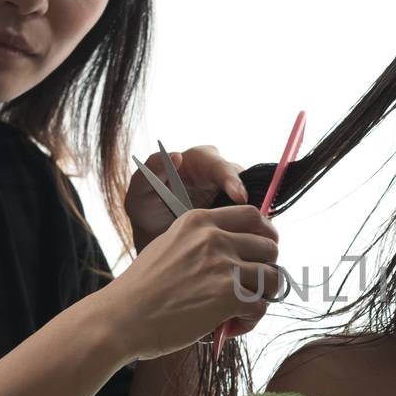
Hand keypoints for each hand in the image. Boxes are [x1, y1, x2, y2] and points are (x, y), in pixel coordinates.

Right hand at [99, 203, 285, 362]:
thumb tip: (242, 255)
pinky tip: (229, 327)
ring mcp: (222, 265)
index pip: (254, 216)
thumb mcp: (169, 246)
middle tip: (251, 289)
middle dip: (267, 269)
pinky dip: (250, 321)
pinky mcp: (228, 295)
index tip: (262, 255)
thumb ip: (203, 243)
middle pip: (270, 247)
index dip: (266, 237)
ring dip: (262, 298)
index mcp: (198, 220)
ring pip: (273, 278)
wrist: (119, 319)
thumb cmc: (142, 291)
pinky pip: (261, 307)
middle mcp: (214, 237)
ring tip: (240, 312)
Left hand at [127, 145, 246, 252]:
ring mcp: (229, 191)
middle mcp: (217, 172)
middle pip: (241, 179)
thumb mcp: (141, 193)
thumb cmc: (147, 211)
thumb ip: (151, 171)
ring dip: (252, 211)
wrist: (155, 241)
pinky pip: (251, 212)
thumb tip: (175, 154)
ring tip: (255, 230)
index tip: (238, 197)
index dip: (231, 179)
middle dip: (247, 196)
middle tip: (251, 216)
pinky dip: (252, 223)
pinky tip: (251, 237)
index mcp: (197, 161)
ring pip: (250, 194)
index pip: (218, 163)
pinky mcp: (237, 209)